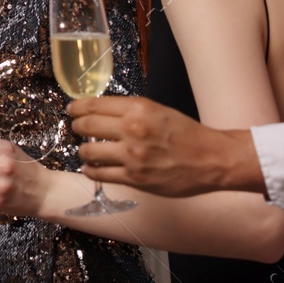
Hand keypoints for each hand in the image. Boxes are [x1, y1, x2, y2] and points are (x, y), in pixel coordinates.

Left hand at [70, 95, 264, 196]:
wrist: (212, 159)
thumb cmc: (187, 133)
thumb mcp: (158, 110)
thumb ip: (129, 110)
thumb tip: (99, 111)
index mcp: (138, 108)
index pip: (94, 104)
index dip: (77, 107)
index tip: (71, 109)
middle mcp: (132, 129)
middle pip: (86, 125)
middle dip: (76, 126)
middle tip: (76, 128)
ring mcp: (132, 155)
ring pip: (88, 151)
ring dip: (83, 150)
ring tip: (86, 150)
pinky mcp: (134, 178)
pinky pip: (100, 174)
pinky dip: (90, 170)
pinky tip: (91, 168)